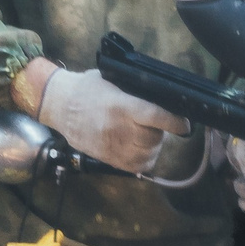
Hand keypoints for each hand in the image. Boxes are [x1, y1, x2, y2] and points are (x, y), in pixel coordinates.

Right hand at [37, 67, 188, 174]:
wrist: (59, 105)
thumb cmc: (88, 88)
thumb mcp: (112, 78)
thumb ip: (136, 90)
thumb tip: (163, 98)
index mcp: (120, 105)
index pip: (155, 116)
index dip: (175, 122)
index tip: (185, 125)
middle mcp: (118, 128)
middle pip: (154, 138)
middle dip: (161, 131)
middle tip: (156, 123)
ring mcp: (112, 146)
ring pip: (148, 154)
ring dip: (153, 146)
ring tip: (146, 135)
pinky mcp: (107, 159)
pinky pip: (136, 167)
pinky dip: (144, 159)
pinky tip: (140, 149)